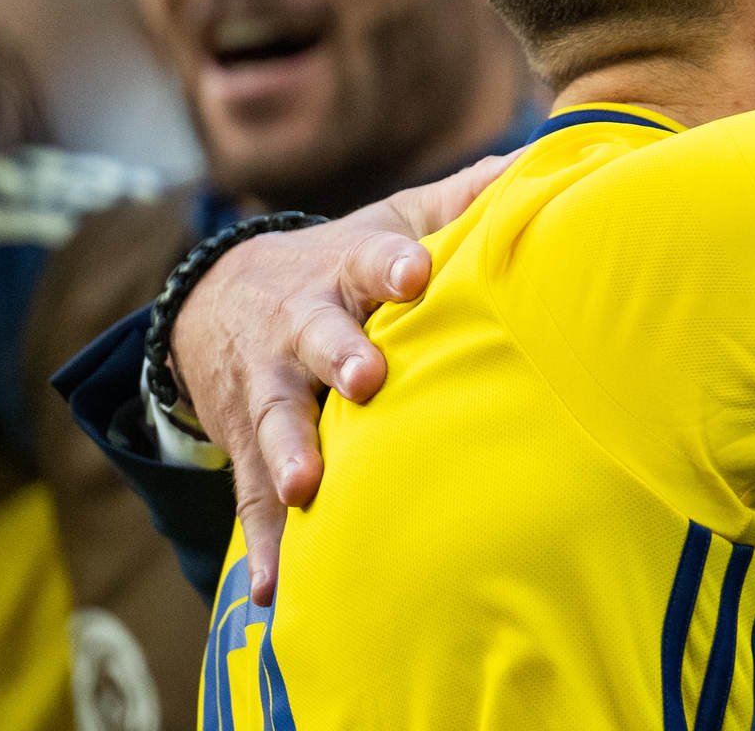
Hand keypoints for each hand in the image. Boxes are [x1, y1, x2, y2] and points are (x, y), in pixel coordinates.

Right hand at [170, 152, 513, 604]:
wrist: (220, 298)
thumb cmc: (342, 264)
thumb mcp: (393, 220)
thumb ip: (460, 201)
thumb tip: (535, 164)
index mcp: (346, 272)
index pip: (372, 260)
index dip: (393, 267)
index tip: (416, 275)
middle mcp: (301, 328)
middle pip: (318, 341)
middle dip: (341, 356)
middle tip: (367, 378)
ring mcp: (269, 389)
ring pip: (276, 421)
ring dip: (290, 454)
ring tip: (307, 488)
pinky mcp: (247, 444)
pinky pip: (250, 498)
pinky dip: (262, 545)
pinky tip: (271, 591)